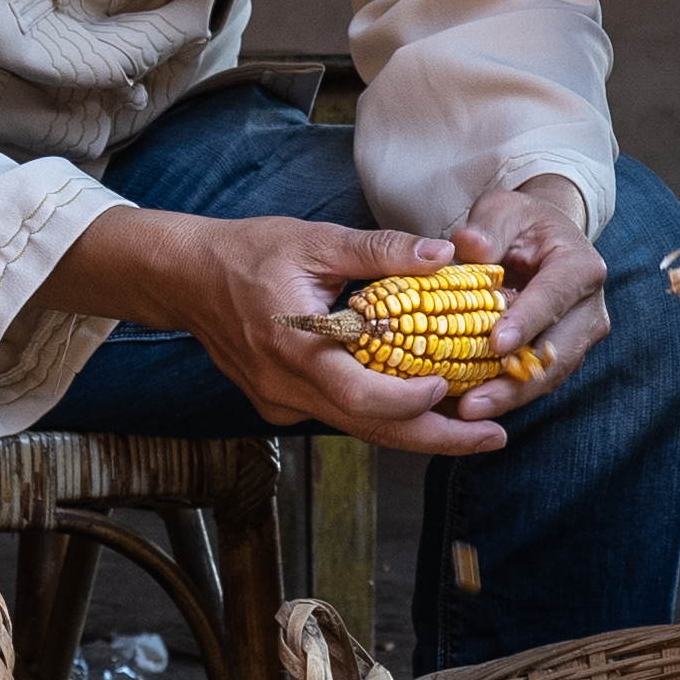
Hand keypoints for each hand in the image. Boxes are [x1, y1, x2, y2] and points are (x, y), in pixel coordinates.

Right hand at [61, 207, 520, 457]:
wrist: (185, 278)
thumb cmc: (248, 252)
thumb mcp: (315, 240)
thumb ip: (381, 251)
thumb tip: (444, 254)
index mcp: (296, 348)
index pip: (360, 396)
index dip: (410, 402)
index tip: (451, 388)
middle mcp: (287, 388)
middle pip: (370, 430)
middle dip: (437, 438)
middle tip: (494, 437)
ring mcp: (281, 403)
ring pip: (358, 429)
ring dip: (416, 432)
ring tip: (474, 429)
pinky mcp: (280, 404)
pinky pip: (339, 417)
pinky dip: (382, 417)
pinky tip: (421, 408)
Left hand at [432, 174, 607, 423]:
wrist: (539, 240)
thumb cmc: (519, 225)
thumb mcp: (501, 211)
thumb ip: (487, 229)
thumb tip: (469, 247)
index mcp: (580, 265)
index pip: (554, 296)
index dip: (527, 322)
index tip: (496, 344)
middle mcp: (589, 307)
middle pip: (558, 352)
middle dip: (516, 382)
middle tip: (474, 402)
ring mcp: (580, 337)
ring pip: (550, 376)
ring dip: (510, 398)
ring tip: (468, 411)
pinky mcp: (563, 358)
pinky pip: (537, 383)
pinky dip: (506, 396)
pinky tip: (471, 406)